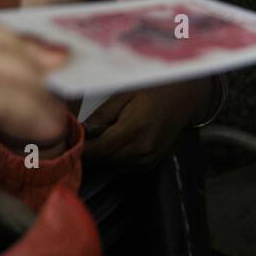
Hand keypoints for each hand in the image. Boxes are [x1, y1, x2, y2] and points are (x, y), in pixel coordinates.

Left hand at [83, 80, 213, 168]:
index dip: (83, 148)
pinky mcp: (151, 163)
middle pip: (105, 160)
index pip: (100, 149)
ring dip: (103, 155)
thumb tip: (82, 131)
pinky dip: (115, 158)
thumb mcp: (124, 94)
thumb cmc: (154, 89)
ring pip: (113, 165)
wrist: (184, 97)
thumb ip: (102, 115)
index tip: (71, 140)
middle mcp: (143, 148)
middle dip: (91, 151)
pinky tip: (116, 142)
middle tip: (82, 137)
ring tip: (100, 136)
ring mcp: (148, 158)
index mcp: (136, 127)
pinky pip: (125, 166)